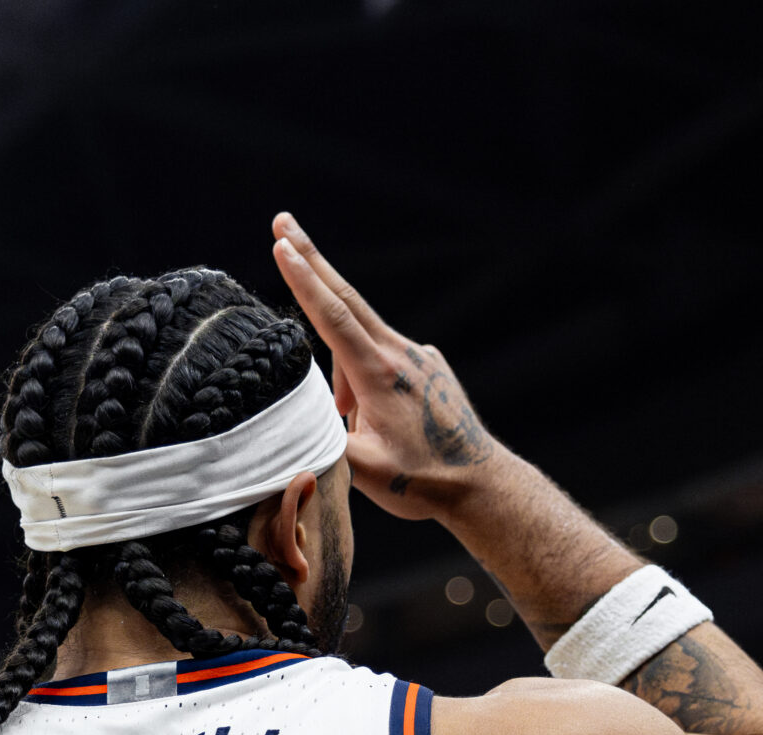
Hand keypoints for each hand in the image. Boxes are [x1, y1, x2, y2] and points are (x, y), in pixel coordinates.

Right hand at [271, 212, 498, 520]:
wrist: (481, 485)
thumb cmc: (422, 481)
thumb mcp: (362, 471)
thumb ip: (322, 439)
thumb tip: (297, 418)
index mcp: (380, 374)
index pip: (333, 316)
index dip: (303, 279)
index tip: (281, 244)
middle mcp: (400, 354)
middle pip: (346, 298)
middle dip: (311, 259)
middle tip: (282, 222)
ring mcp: (419, 357)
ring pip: (362, 343)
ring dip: (342, 372)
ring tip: (352, 423)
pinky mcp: (430, 367)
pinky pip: (384, 360)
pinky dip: (367, 378)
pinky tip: (379, 418)